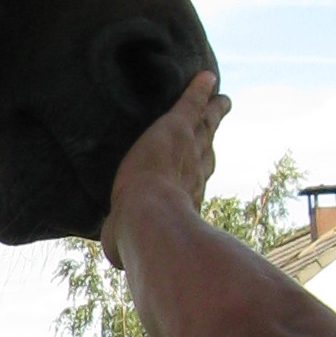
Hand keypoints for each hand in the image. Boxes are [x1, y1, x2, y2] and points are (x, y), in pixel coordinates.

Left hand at [101, 70, 228, 268]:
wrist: (149, 219)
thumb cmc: (138, 238)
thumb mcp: (128, 243)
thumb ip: (121, 246)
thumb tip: (114, 260)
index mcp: (185, 199)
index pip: (194, 179)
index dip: (198, 168)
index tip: (203, 163)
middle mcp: (193, 174)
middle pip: (206, 147)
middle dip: (212, 134)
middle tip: (221, 119)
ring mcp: (187, 150)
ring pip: (203, 126)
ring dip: (211, 111)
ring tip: (220, 99)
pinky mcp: (175, 129)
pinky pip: (191, 105)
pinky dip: (198, 91)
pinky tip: (206, 77)